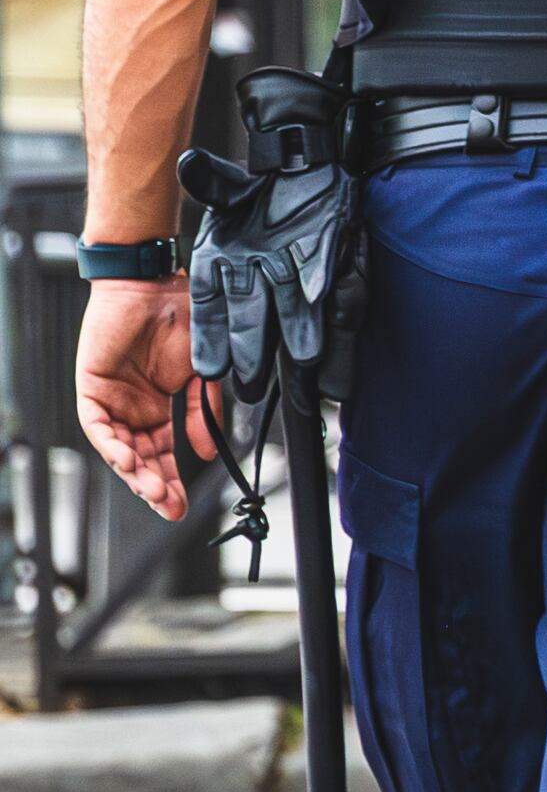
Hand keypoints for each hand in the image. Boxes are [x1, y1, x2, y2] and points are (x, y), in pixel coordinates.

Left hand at [77, 279, 198, 518]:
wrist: (155, 285)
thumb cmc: (183, 318)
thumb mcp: (202, 374)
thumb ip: (202, 413)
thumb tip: (208, 452)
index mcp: (162, 407)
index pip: (165, 454)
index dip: (174, 480)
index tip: (184, 505)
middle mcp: (135, 409)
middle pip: (141, 459)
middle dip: (154, 486)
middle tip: (169, 507)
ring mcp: (112, 401)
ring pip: (118, 449)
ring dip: (134, 472)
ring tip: (153, 489)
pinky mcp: (92, 389)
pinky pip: (97, 426)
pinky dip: (110, 445)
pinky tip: (127, 460)